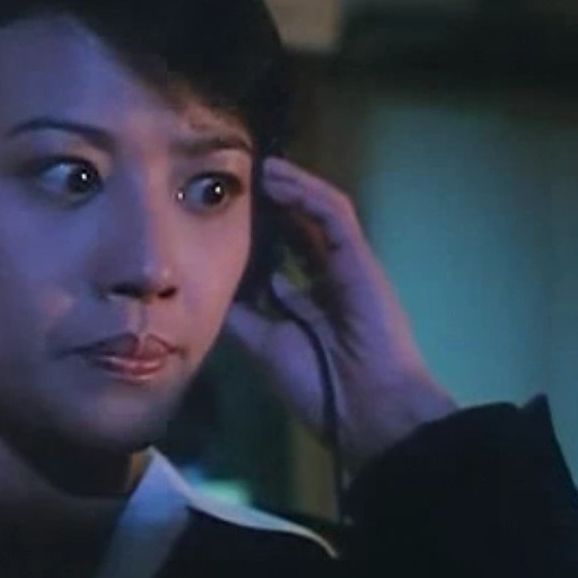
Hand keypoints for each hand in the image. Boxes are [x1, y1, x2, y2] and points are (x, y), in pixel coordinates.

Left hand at [225, 158, 456, 471]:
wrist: (368, 410)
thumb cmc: (320, 386)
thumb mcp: (265, 348)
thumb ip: (242, 317)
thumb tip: (208, 291)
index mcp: (309, 302)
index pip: (282, 254)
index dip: (258, 232)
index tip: (225, 214)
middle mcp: (328, 278)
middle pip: (299, 227)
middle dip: (271, 202)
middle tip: (238, 179)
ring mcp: (347, 266)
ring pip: (318, 211)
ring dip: (288, 186)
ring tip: (257, 167)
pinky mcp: (360, 258)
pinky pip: (334, 215)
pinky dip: (307, 193)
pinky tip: (278, 178)